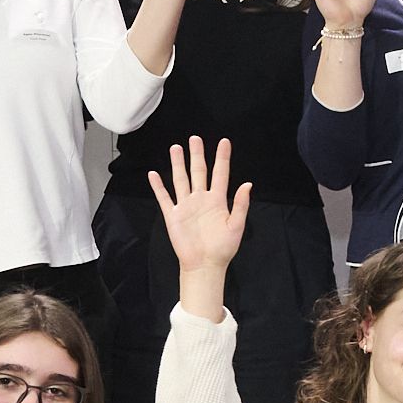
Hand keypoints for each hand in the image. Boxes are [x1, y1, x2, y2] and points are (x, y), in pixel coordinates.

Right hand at [145, 137, 252, 275]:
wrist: (205, 264)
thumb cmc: (223, 248)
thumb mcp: (237, 225)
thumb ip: (241, 204)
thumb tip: (248, 184)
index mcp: (218, 200)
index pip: (220, 173)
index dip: (222, 158)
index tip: (224, 142)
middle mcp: (201, 199)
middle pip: (198, 171)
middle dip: (197, 155)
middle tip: (195, 138)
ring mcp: (186, 206)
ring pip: (181, 180)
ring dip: (178, 164)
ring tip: (176, 148)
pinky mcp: (174, 215)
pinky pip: (164, 198)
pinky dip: (158, 186)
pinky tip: (154, 174)